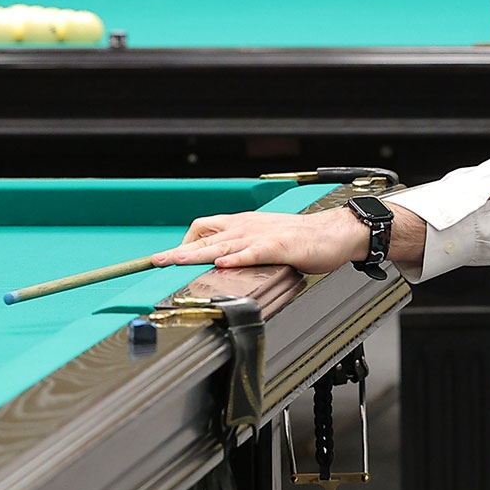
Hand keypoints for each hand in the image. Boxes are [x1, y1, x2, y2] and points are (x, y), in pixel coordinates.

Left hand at [154, 208, 371, 275]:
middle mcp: (247, 227)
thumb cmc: (301, 240)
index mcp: (242, 225)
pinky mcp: (278, 246)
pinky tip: (222, 263)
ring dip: (196, 253)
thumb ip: (242, 251)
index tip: (166, 258)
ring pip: (222, 243)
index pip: (204, 229)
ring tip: (176, 261)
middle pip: (205, 236)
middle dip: (178, 250)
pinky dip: (236, 258)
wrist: (333, 234)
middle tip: (156, 261)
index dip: (183, 243)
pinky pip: (252, 252)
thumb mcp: (264, 241)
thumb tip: (219, 264)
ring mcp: (261, 235)